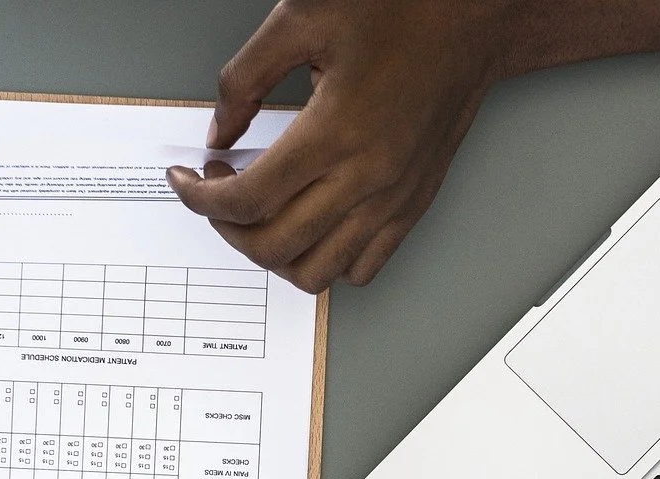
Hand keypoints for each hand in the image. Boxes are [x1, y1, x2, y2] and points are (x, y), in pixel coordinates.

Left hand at [167, 0, 503, 291]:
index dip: (200, 198)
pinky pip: (363, 268)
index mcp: (334, 132)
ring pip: (317, 272)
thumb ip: (245, 79)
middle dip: (227, 229)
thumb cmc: (401, 8)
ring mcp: (393, 200)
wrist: (472, 18)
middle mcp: (367, 178)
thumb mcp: (300, 18)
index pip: (246, 200)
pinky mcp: (413, 205)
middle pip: (274, 246)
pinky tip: (308, 227)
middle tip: (217, 194)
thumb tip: (219, 130)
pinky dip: (326, 262)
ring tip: (258, 217)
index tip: (186, 181)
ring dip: (273, 254)